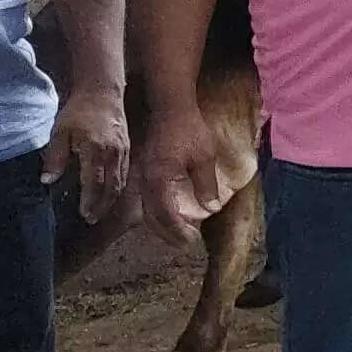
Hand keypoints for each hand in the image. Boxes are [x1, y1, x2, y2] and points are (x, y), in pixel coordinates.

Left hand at [46, 87, 131, 222]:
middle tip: (92, 219)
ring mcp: (124, 152)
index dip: (90, 201)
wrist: (103, 92)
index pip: (94, 182)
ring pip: (121, 182)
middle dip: (102, 206)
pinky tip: (110, 193)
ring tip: (100, 211)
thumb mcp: (60, 132)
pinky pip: (125, 173)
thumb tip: (47, 180)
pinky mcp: (128, 149)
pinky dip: (118, 187)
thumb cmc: (79, 111)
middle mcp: (113, 154)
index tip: (83, 214)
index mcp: (95, 150)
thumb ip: (55, 157)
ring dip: (111, 199)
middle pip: (112, 187)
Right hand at [136, 103, 234, 233]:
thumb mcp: (204, 156)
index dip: (177, 231)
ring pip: (145, 210)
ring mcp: (141, 177)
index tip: (191, 241)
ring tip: (180, 234)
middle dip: (168, 234)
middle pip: (151, 217)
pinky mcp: (142, 173)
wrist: (169, 108)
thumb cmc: (188, 129)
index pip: (164, 214)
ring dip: (161, 226)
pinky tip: (169, 215)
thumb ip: (206, 183)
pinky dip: (156, 213)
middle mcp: (144, 181)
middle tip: (187, 243)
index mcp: (158, 178)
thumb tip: (210, 208)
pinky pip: (146, 200)